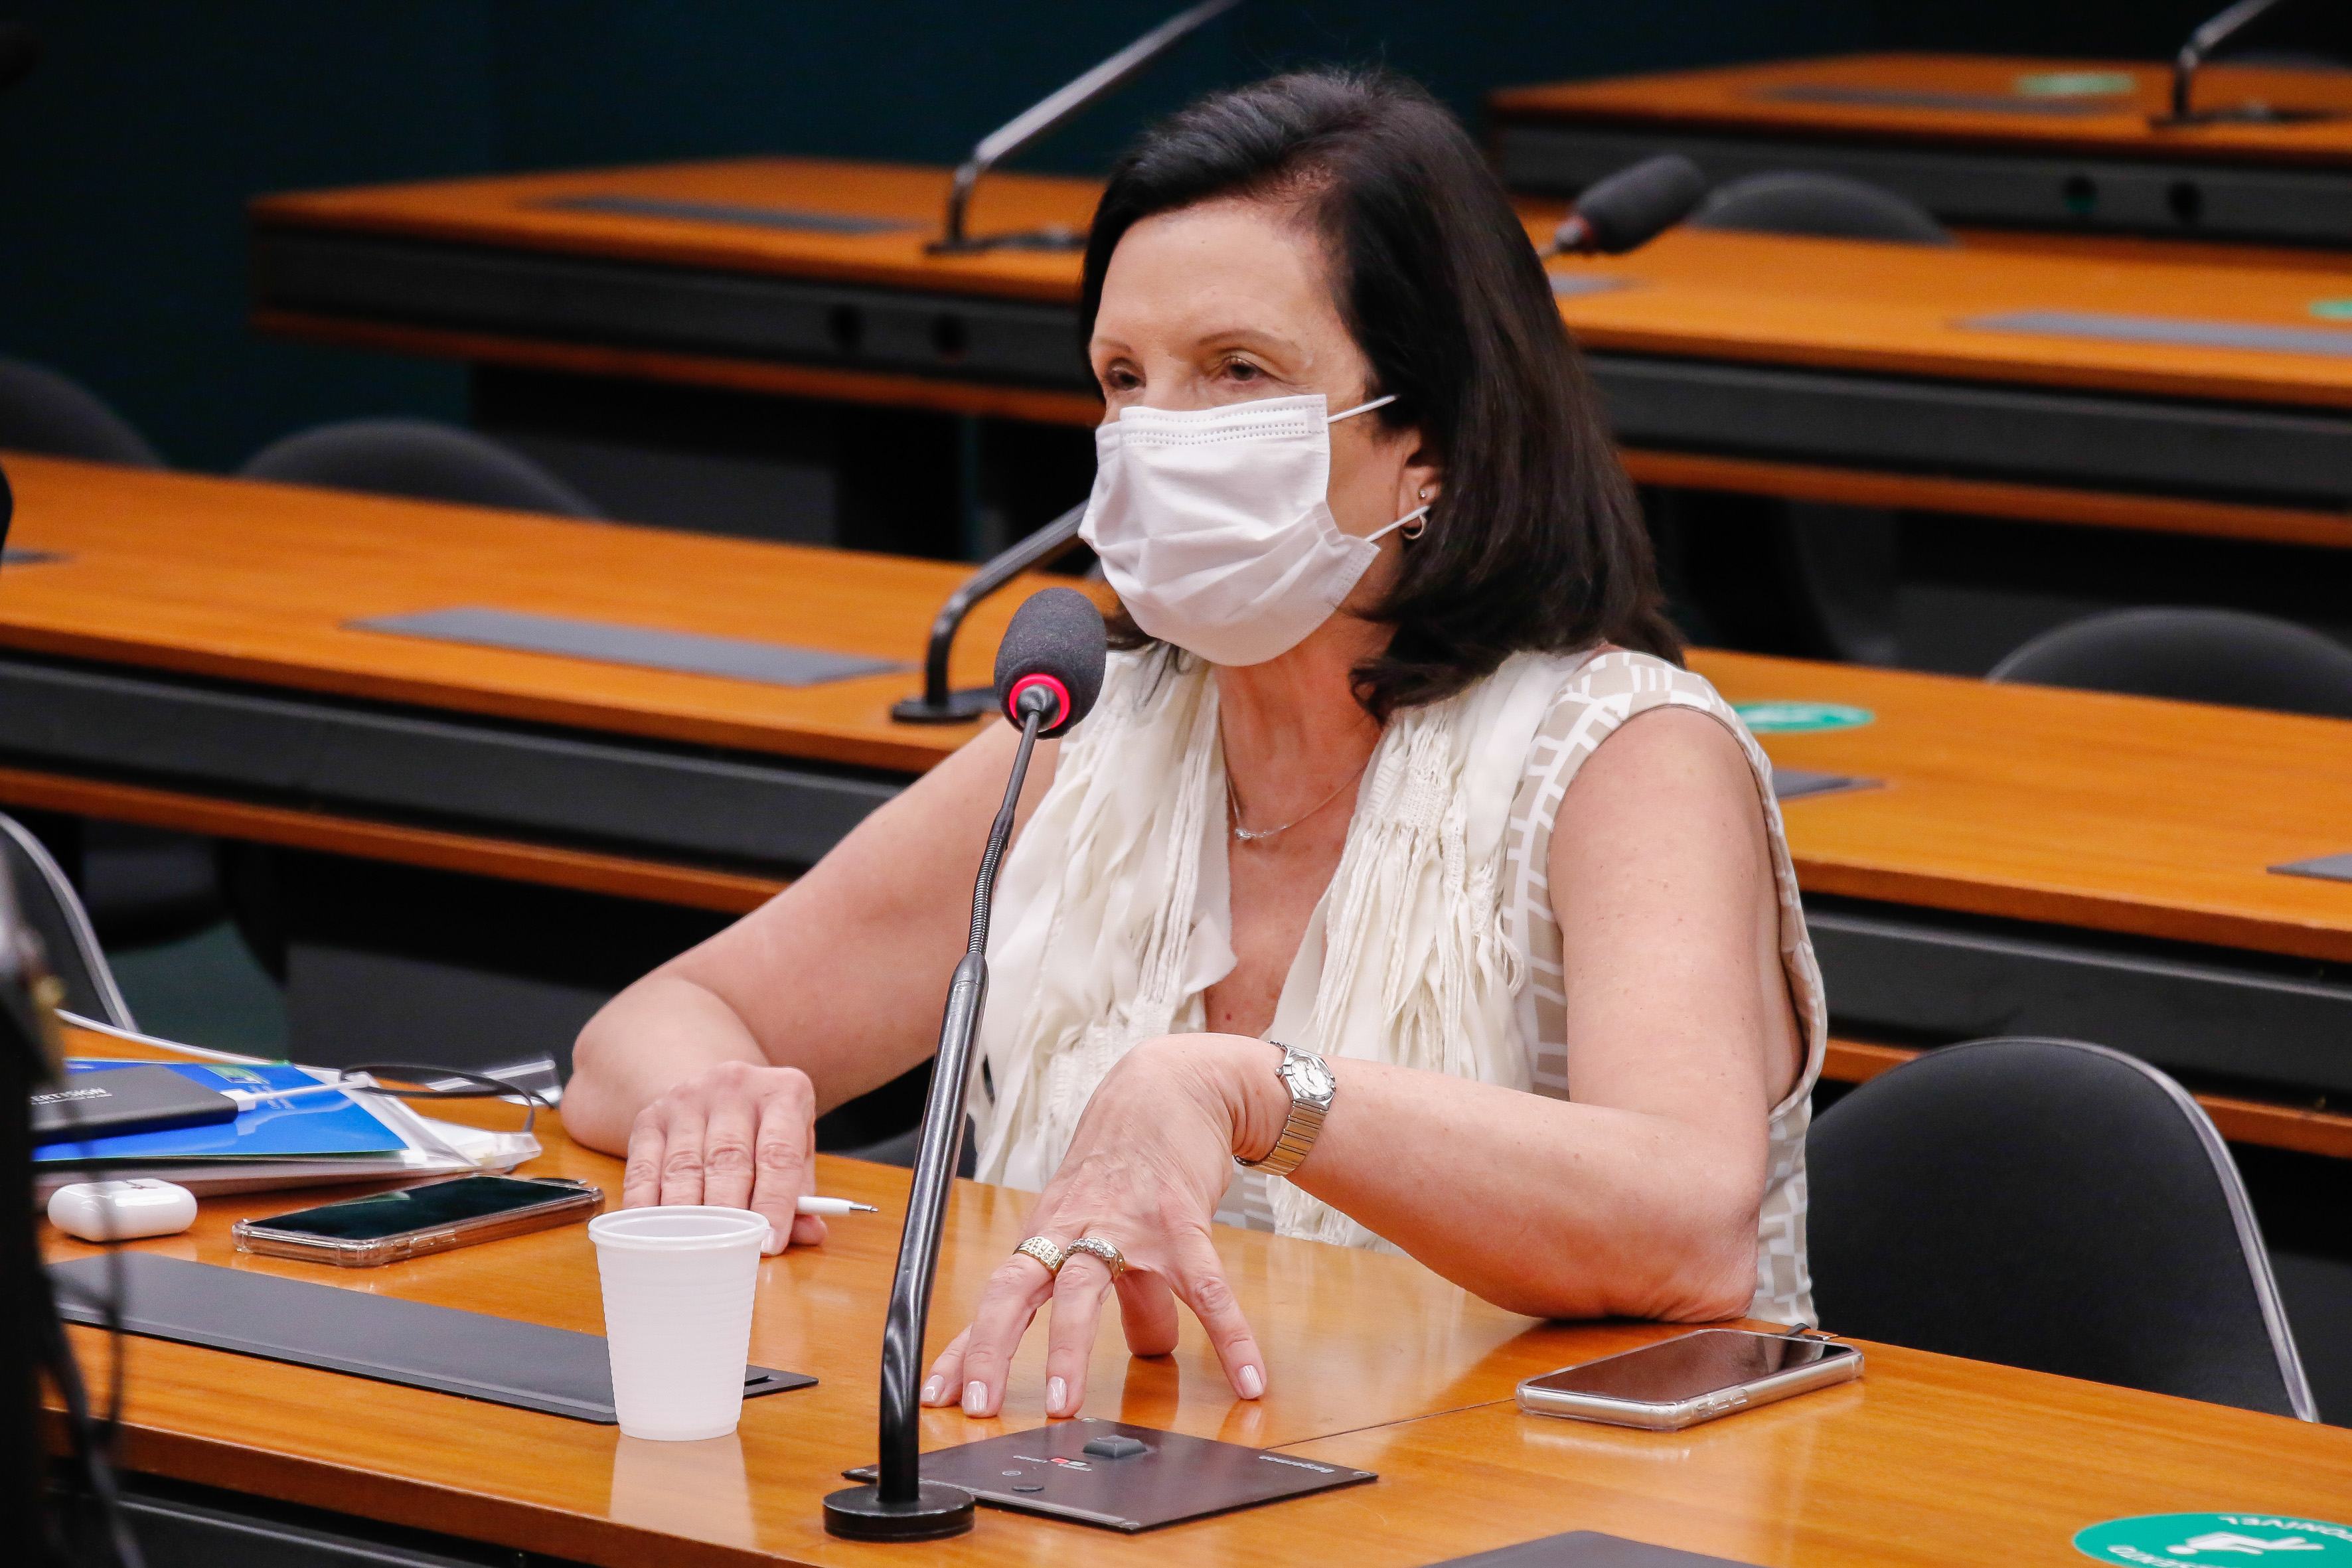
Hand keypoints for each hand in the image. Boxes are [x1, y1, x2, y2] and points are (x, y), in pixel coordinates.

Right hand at [620, 1060, 824, 1251]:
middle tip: (729, 1250)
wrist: (717, 1086)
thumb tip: (810, 1233)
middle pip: (728, 1159)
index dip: (775, 1203)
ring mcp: (688, 1098)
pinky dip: (646, 1205)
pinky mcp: (651, 1117)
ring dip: (687, 1215)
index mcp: (782, 1092)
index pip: (779, 1154)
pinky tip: (652, 1233)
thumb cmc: (765, 1129)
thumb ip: (801, 1193)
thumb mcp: (796, 1148)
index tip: (769, 1243)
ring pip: (684, 1167)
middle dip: (729, 1213)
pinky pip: (645, 1169)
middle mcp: (734, 1087)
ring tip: (691, 1250)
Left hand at [921, 1033, 1285, 1418]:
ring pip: (1086, 1289)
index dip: (966, 1347)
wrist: (1171, 1085)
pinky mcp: (1180, 1222)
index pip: (996, 1296)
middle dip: (992, 1346)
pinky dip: (1227, 1337)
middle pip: (1017, 1288)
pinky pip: (1204, 1288)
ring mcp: (1125, 1226)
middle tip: (980, 1406)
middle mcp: (1074, 1230)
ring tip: (1065, 1406)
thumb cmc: (1128, 1157)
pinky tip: (1246, 1379)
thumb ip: (1130, 1294)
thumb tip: (1149, 1353)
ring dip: (1070, 1348)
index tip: (938, 1395)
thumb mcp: (1111, 1223)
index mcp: (1049, 1233)